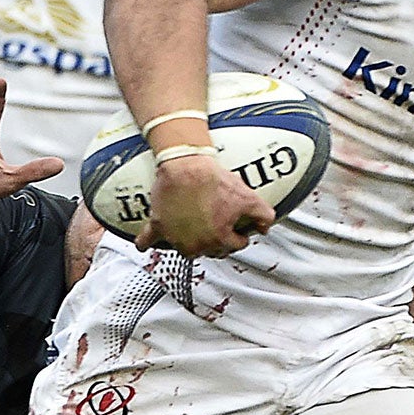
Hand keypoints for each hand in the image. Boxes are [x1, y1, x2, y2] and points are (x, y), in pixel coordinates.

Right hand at [135, 150, 273, 255]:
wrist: (186, 164)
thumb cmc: (213, 180)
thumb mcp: (248, 197)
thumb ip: (263, 216)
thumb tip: (266, 228)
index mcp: (219, 240)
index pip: (236, 245)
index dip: (240, 233)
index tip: (237, 224)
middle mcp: (196, 245)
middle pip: (211, 249)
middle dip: (217, 238)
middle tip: (218, 220)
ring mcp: (175, 238)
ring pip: (185, 249)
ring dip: (190, 241)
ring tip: (195, 227)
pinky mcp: (157, 227)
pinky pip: (147, 241)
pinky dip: (148, 243)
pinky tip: (148, 245)